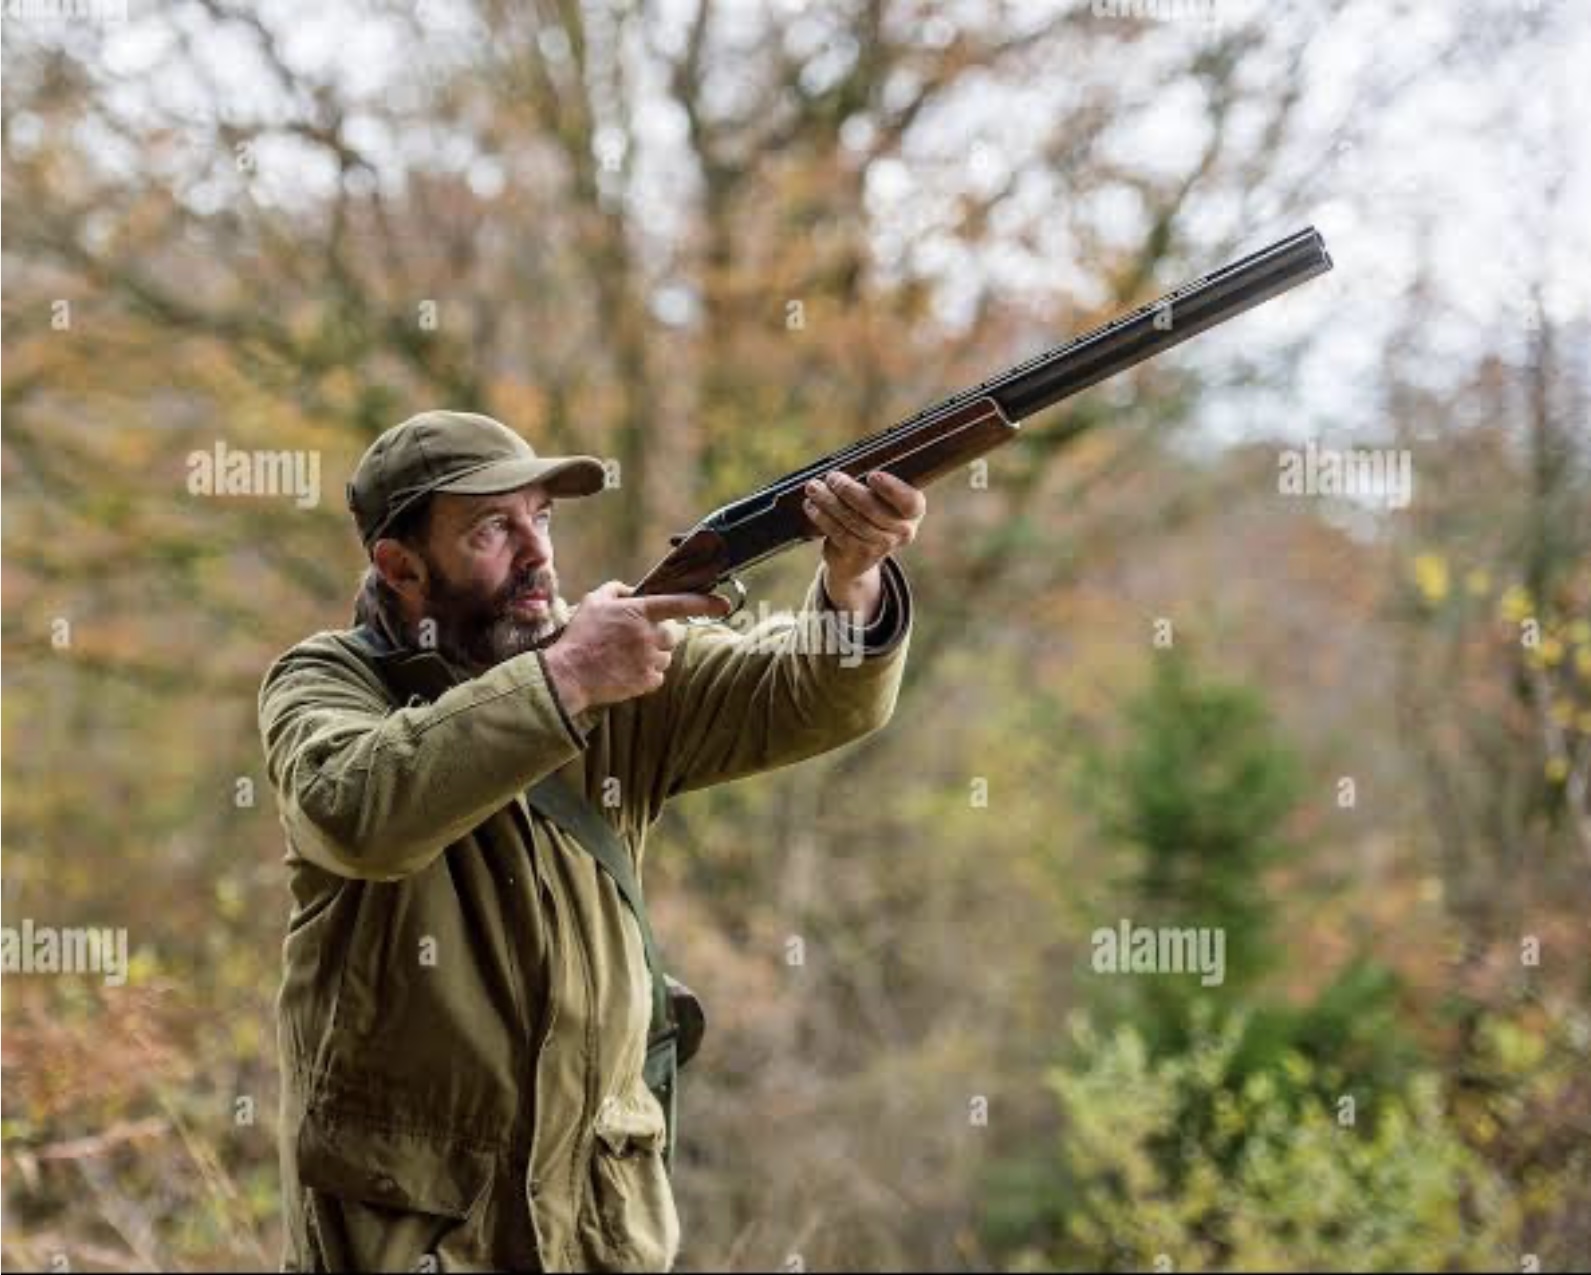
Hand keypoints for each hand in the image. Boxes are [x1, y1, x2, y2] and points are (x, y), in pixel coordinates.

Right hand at [543, 582, 730, 714]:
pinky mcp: (646, 681)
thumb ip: (616, 590)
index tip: (723, 604)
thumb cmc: (579, 636)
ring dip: (653, 655)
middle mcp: (649, 635)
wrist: (568, 674)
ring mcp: (649, 660)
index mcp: (639, 612)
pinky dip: (647, 674)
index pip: (679, 603)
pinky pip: (658, 676)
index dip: (704, 603)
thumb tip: (632, 589)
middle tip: (637, 638)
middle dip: (660, 635)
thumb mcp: (593, 601)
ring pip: (666, 656)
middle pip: (673, 635)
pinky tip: (626, 671)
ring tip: (626, 656)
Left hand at [802, 469, 926, 593]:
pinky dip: (822, 518)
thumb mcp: (880, 496)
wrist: (861, 554)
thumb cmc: (871, 510)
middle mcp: (902, 531)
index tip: (872, 475)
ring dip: (830, 501)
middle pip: (873, 510)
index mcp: (913, 511)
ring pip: (852, 521)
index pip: (909, 502)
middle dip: (849, 490)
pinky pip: (839, 533)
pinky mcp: (859, 555)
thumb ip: (873, 483)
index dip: (891, 489)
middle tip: (832, 477)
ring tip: (814, 487)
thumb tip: (846, 467)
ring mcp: (881, 546)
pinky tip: (812, 506)